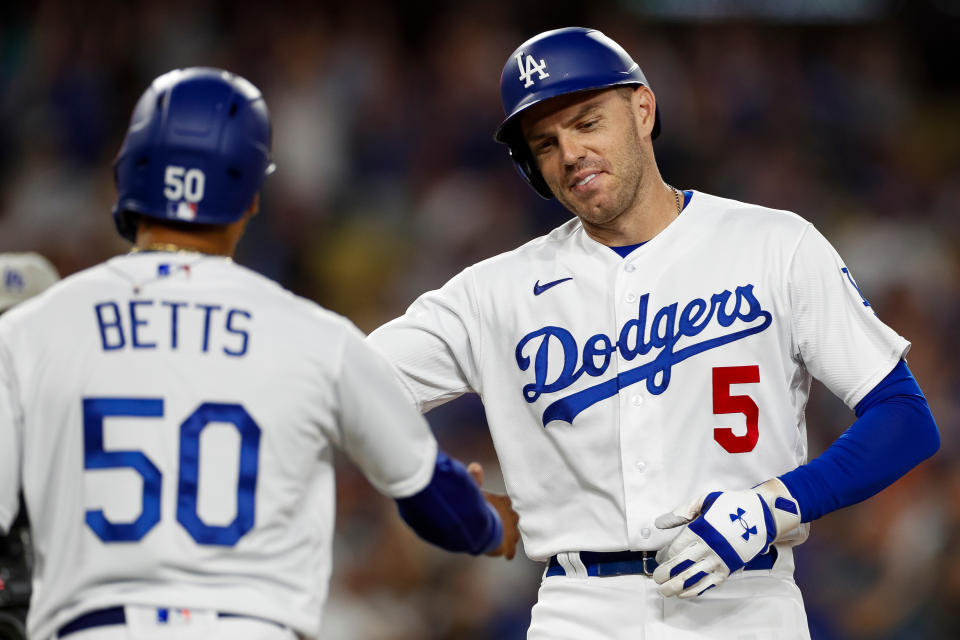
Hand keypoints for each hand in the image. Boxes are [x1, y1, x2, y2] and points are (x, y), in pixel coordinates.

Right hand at [468, 462, 519, 559]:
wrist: (477, 525)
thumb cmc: (473, 505)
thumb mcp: (472, 489)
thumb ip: (474, 479)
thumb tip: (475, 465)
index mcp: (502, 501)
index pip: (506, 502)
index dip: (502, 505)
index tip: (498, 508)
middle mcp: (510, 516)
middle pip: (514, 518)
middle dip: (509, 521)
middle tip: (501, 524)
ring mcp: (510, 532)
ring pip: (515, 535)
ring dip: (509, 536)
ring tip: (503, 539)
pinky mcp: (507, 546)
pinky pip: (511, 552)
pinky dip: (508, 553)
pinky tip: (505, 554)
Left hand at [652, 489, 773, 597]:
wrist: (761, 516)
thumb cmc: (731, 506)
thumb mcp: (704, 500)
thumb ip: (681, 512)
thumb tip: (660, 523)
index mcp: (700, 530)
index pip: (676, 549)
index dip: (664, 557)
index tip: (659, 559)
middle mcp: (708, 548)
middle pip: (680, 566)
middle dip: (665, 575)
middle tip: (657, 579)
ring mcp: (718, 561)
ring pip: (692, 579)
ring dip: (676, 587)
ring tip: (665, 591)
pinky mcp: (728, 570)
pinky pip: (708, 584)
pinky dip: (694, 591)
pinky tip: (683, 593)